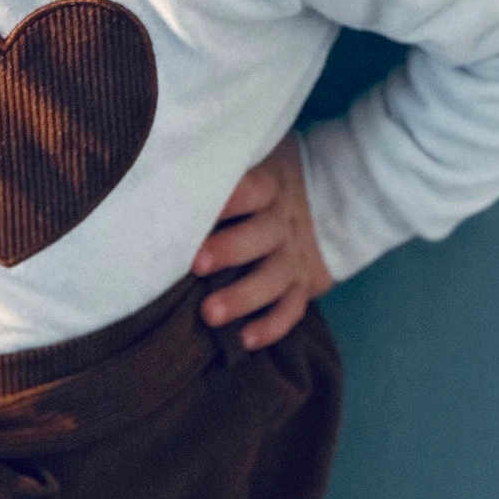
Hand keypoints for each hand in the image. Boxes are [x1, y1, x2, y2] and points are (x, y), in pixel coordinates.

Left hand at [189, 132, 334, 349]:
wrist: (335, 196)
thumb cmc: (267, 179)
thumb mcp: (259, 157)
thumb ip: (224, 161)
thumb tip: (163, 160)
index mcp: (271, 185)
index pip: (252, 188)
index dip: (228, 198)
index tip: (194, 207)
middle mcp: (283, 222)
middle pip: (261, 236)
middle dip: (229, 250)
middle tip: (196, 264)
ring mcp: (295, 256)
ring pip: (273, 279)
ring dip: (243, 297)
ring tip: (210, 314)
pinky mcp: (304, 285)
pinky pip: (292, 309)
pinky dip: (271, 327)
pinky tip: (244, 341)